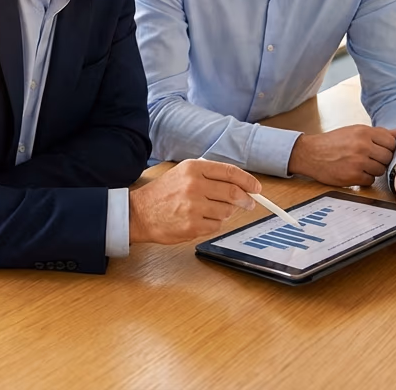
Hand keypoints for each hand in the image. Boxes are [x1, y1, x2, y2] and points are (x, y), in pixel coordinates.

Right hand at [128, 159, 259, 244]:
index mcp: (193, 168)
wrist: (139, 213)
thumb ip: (210, 175)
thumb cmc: (163, 193)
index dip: (248, 181)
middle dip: (246, 200)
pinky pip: (216, 226)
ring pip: (227, 211)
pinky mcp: (192, 225)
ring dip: (225, 213)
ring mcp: (193, 206)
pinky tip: (200, 220)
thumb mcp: (183, 173)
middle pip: (233, 193)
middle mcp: (194, 185)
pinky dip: (214, 224)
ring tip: (209, 210)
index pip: (230, 172)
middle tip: (248, 203)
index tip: (256, 188)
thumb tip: (240, 184)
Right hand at [288, 125, 395, 186]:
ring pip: (380, 170)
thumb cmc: (332, 142)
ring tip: (360, 165)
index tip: (379, 150)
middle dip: (380, 160)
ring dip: (372, 170)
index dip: (387, 148)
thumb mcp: (354, 131)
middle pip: (387, 157)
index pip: (391, 142)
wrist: (310, 153)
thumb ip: (377, 133)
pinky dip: (364, 179)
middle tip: (369, 159)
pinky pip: (370, 180)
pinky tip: (354, 172)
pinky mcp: (352, 176)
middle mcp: (363, 146)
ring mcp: (358, 162)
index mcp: (364, 132)